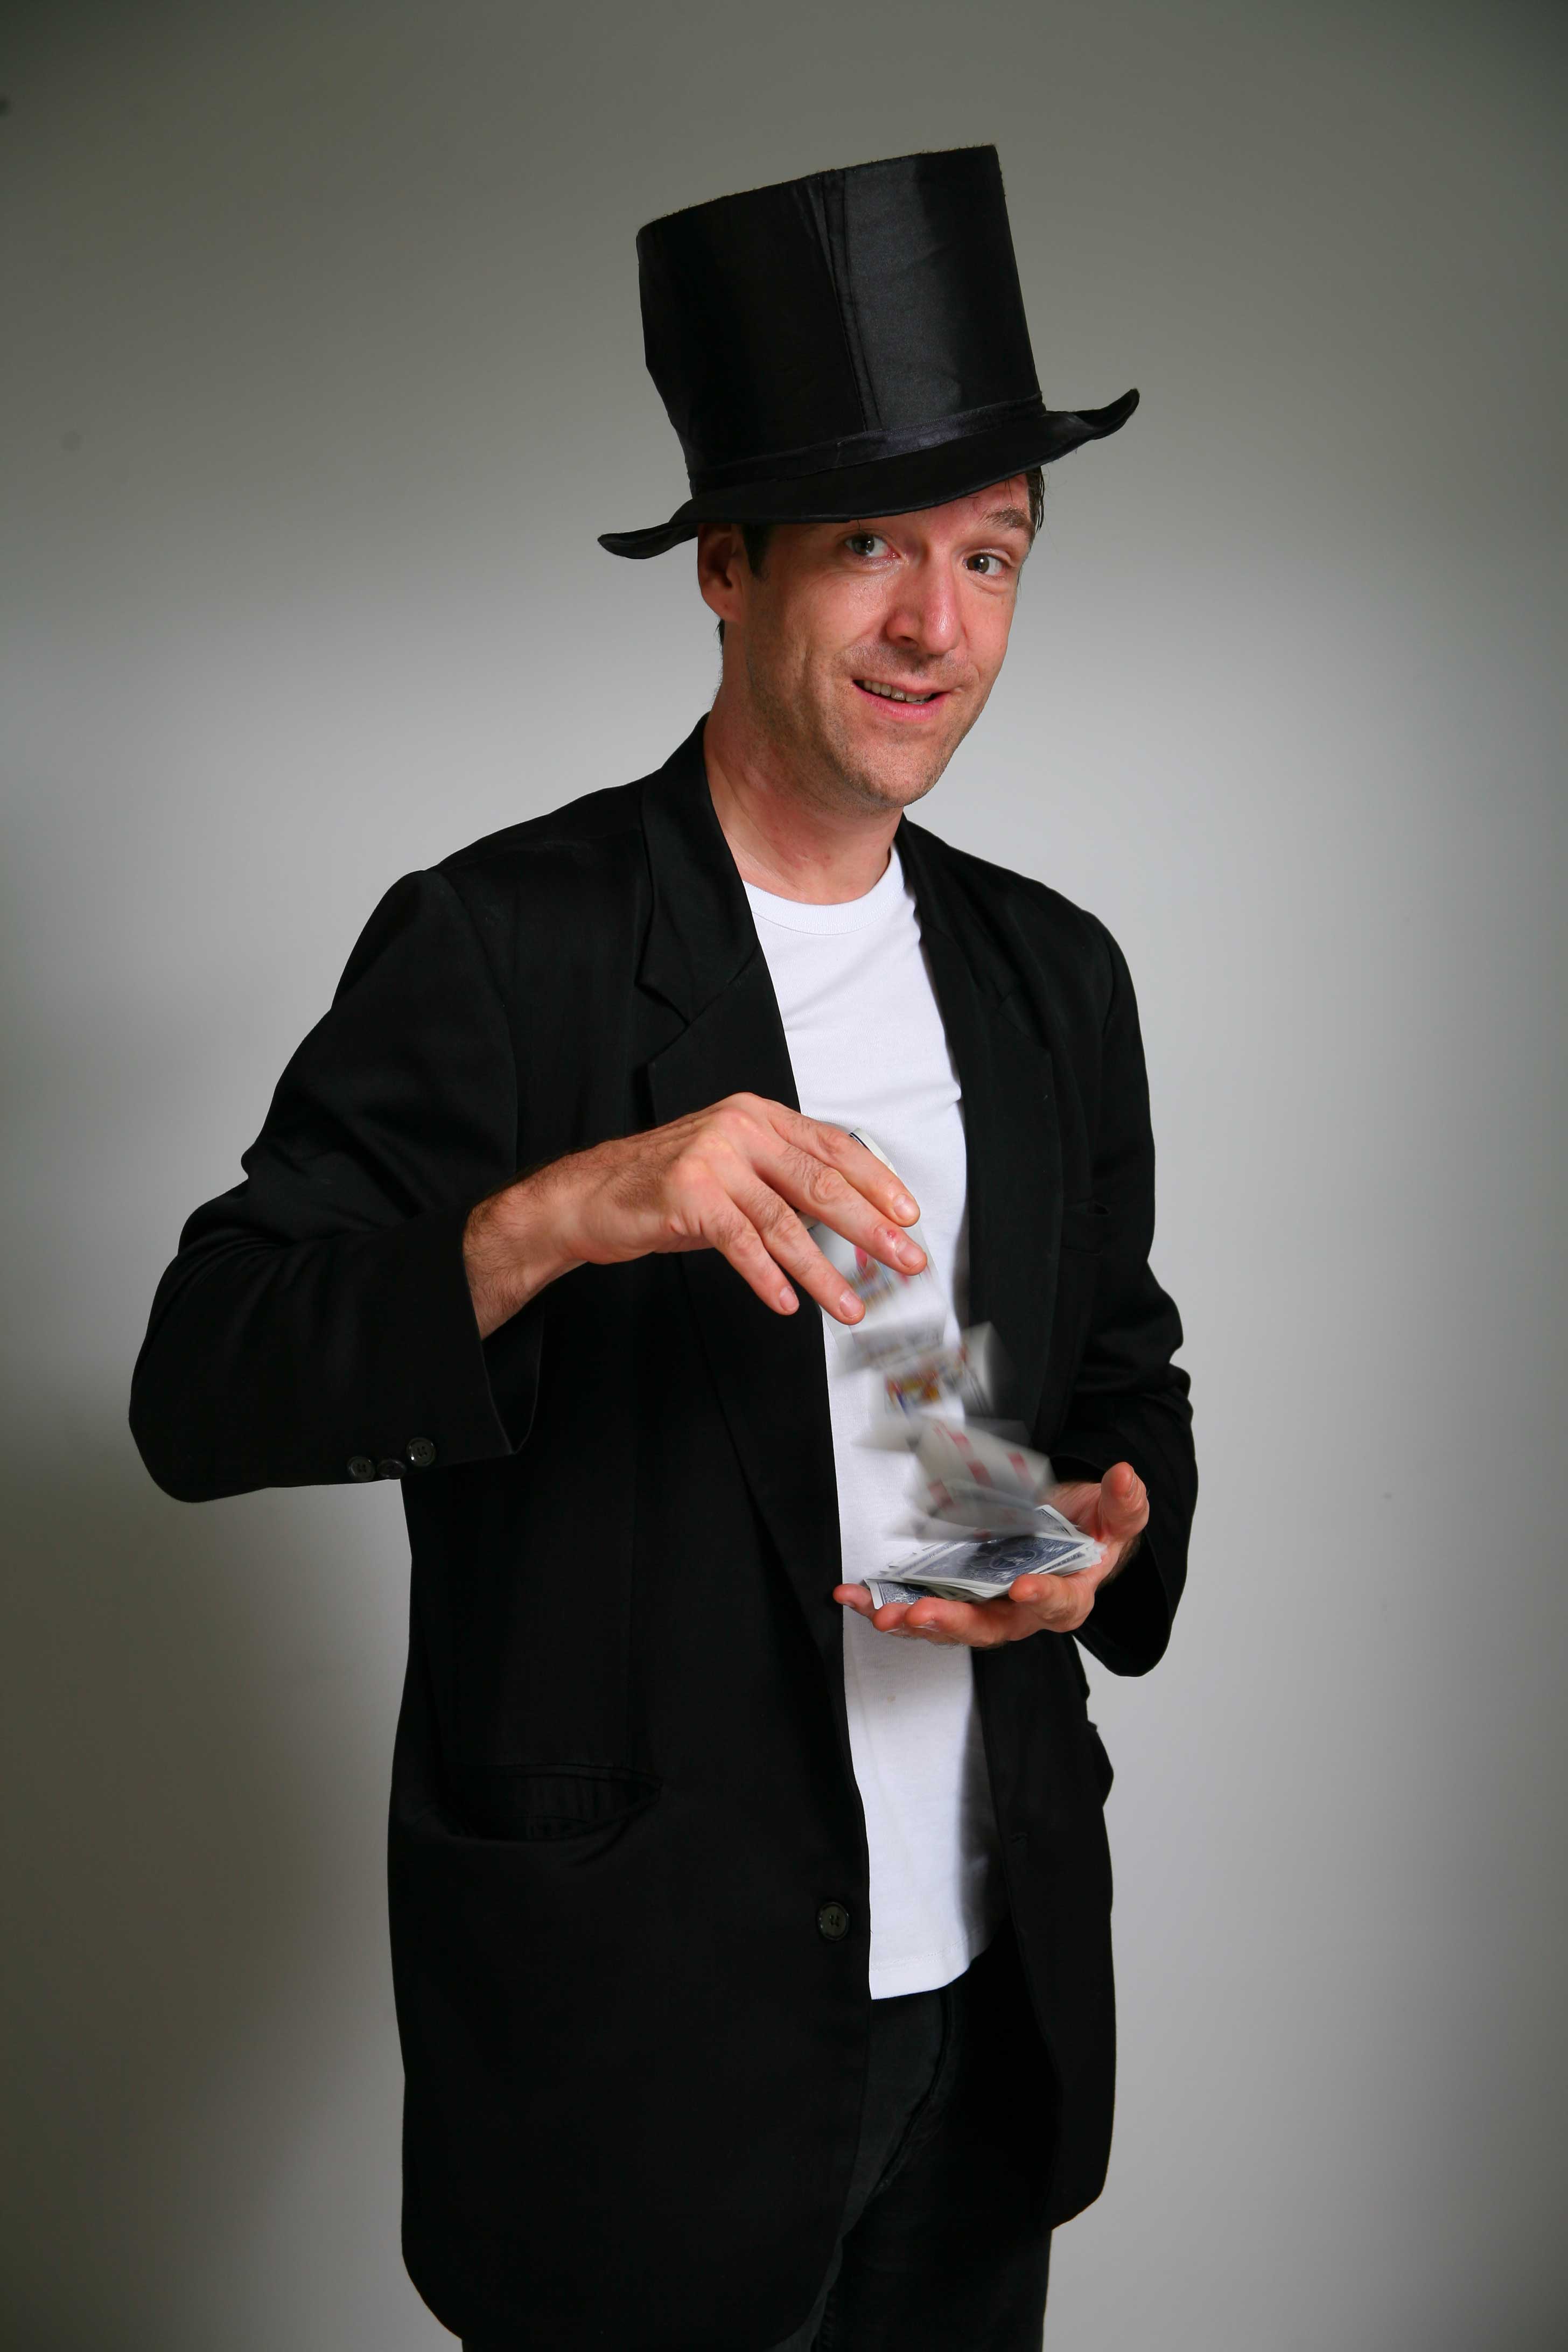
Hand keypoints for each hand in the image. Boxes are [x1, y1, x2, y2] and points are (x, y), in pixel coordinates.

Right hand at [464, 1094, 925, 1337]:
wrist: (590, 1196)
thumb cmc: (664, 1185)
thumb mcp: (732, 1167)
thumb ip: (782, 1180)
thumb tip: (848, 1217)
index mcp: (757, 1117)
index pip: (833, 1147)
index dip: (877, 1183)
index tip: (907, 1215)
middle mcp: (739, 1129)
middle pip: (821, 1185)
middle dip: (870, 1229)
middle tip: (903, 1259)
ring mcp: (712, 1159)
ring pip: (785, 1222)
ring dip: (824, 1271)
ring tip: (849, 1304)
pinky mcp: (687, 1195)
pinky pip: (741, 1243)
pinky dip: (768, 1277)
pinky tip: (788, 1302)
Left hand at [834, 1461, 1148, 1648]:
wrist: (1066, 1534)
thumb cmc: (1092, 1532)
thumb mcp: (1118, 1516)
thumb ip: (1125, 1504)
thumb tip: (1127, 1476)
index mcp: (1067, 1597)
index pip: (1058, 1605)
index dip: (1042, 1598)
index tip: (1023, 1587)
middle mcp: (1022, 1612)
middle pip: (989, 1627)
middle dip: (952, 1622)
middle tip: (919, 1613)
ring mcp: (984, 1607)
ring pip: (948, 1625)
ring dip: (910, 1620)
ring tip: (879, 1610)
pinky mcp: (955, 1597)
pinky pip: (920, 1607)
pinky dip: (887, 1602)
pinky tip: (857, 1596)